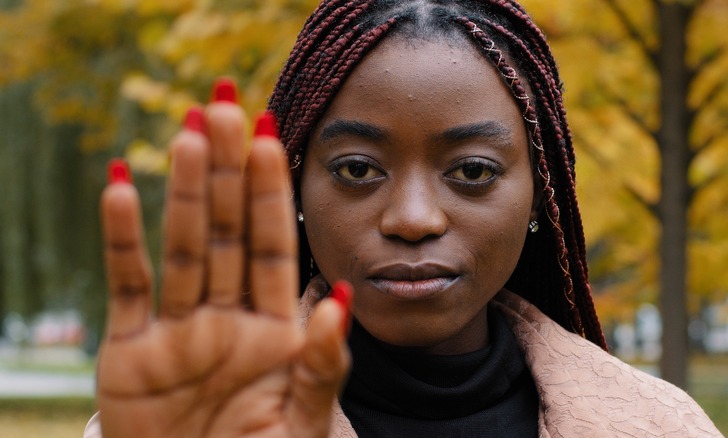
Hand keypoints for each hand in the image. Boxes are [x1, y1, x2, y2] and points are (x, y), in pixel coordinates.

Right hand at [97, 80, 349, 437]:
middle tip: (224, 106)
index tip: (271, 137)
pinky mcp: (132, 350)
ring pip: (183, 246)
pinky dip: (121, 239)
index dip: (270, 192)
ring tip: (186, 132)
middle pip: (228, 230)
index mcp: (276, 328)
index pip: (274, 246)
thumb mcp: (305, 423)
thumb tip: (343, 302)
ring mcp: (181, 328)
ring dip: (182, 190)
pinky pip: (129, 284)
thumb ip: (323, 366)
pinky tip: (118, 187)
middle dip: (227, 170)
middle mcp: (229, 315)